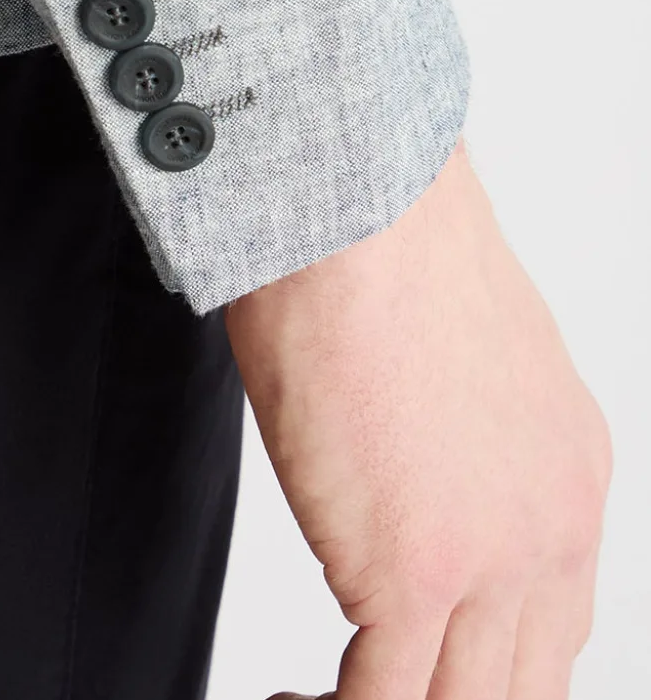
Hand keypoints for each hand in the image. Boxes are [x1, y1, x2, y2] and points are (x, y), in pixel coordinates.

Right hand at [225, 136, 610, 699]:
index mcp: (570, 475)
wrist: (356, 206)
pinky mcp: (412, 575)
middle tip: (366, 685)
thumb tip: (400, 460)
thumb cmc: (376, 239)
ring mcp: (492, 562)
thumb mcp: (457, 351)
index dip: (483, 667)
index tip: (407, 658)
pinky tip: (287, 699)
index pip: (555, 629)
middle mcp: (554, 531)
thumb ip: (456, 432)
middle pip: (520, 691)